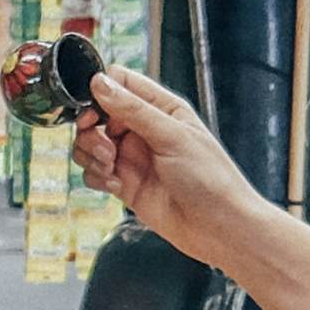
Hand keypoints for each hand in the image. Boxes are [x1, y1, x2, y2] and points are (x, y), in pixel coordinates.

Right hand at [70, 66, 275, 260]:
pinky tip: (115, 185)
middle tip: (103, 146)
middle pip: (98, 114)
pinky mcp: (125, 184)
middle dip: (91, 129)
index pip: (120, 83)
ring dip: (91, 153)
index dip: (100, 92)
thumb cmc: (211, 179)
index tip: (93, 111)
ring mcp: (133, 157)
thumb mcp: (171, 135)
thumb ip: (133, 109)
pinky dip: (96, 177)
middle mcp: (144, 129)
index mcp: (161, 108)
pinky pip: (95, 173)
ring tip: (110, 166)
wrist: (218, 227)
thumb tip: (100, 82)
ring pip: (91, 144)